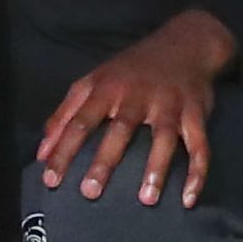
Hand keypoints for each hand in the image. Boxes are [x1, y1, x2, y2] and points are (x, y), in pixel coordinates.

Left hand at [36, 11, 233, 206]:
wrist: (186, 42)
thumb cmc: (131, 70)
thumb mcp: (93, 81)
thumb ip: (65, 114)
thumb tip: (42, 152)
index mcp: (109, 88)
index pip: (81, 122)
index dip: (64, 150)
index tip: (51, 180)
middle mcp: (139, 95)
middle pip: (121, 128)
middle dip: (105, 160)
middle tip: (90, 192)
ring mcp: (171, 104)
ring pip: (165, 137)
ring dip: (156, 167)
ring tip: (147, 199)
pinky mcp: (196, 113)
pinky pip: (200, 144)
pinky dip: (198, 171)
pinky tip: (188, 198)